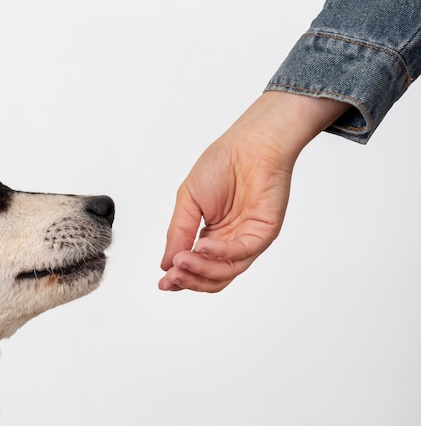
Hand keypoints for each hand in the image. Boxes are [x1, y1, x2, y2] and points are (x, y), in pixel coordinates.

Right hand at [159, 91, 348, 292]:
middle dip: (189, 280)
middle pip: (212, 278)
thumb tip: (166, 264)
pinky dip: (219, 253)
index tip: (162, 282)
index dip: (179, 277)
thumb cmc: (221, 165)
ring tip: (181, 262)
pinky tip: (202, 245)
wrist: (249, 144)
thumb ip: (178, 233)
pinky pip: (240, 253)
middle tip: (170, 277)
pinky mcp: (263, 233)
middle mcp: (230, 243)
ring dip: (201, 270)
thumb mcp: (188, 202)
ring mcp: (247, 240)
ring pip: (226, 272)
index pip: (196, 267)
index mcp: (212, 236)